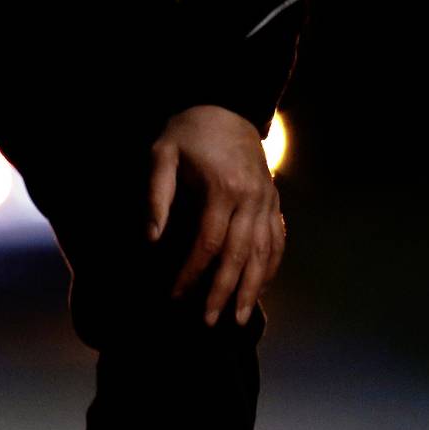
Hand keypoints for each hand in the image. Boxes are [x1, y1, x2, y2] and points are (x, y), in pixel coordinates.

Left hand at [147, 103, 287, 325]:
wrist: (227, 107)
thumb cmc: (187, 133)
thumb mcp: (162, 155)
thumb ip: (157, 197)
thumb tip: (150, 240)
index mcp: (223, 189)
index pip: (207, 244)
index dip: (191, 274)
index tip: (175, 297)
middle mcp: (252, 198)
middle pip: (239, 255)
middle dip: (224, 292)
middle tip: (210, 322)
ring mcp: (268, 201)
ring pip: (264, 252)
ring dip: (252, 288)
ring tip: (239, 318)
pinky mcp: (274, 201)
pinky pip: (277, 240)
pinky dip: (270, 267)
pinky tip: (259, 289)